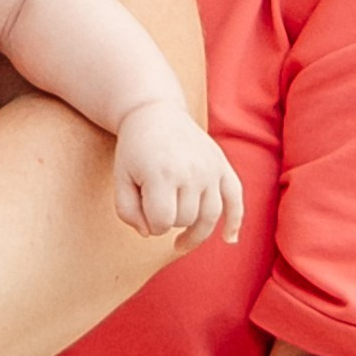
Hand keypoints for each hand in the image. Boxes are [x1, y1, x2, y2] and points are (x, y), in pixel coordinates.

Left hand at [111, 103, 244, 252]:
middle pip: (186, 220)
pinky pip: (235, 198)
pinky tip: (229, 239)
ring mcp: (210, 168)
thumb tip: (150, 233)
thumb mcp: (120, 178)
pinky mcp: (222, 165)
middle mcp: (191, 171)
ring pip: (210, 216)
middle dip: (169, 221)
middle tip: (156, 207)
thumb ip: (127, 211)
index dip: (150, 224)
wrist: (154, 112)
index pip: (161, 223)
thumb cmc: (134, 149)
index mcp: (162, 174)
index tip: (142, 212)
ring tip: (181, 243)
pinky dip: (235, 221)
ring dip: (195, 233)